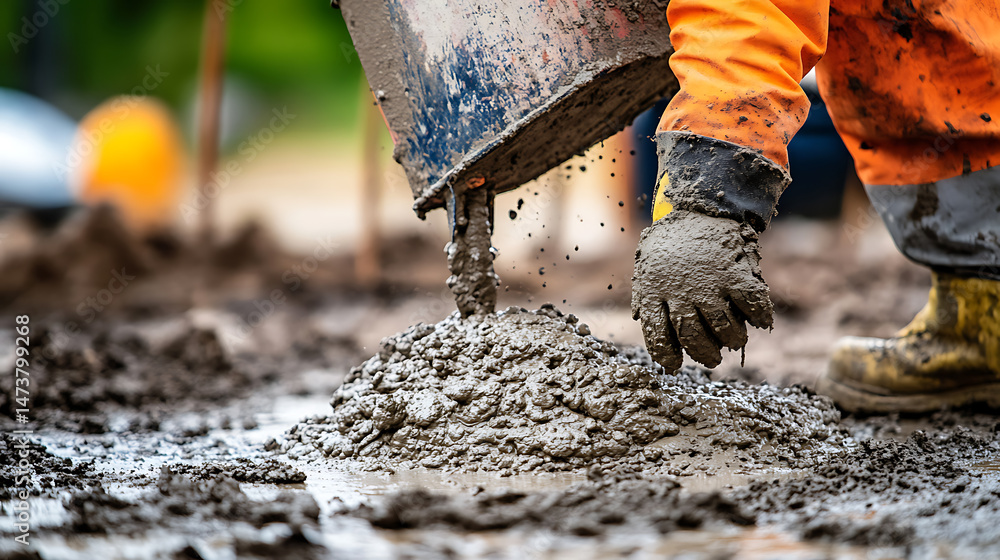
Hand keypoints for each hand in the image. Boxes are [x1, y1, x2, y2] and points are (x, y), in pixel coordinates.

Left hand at [631, 210, 772, 370]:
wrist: (700, 206)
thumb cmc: (673, 244)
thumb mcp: (649, 268)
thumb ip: (648, 298)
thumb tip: (646, 329)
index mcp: (654, 290)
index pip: (657, 336)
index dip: (667, 356)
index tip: (676, 365)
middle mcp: (679, 290)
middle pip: (693, 337)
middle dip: (705, 354)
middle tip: (712, 358)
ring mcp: (708, 282)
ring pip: (724, 328)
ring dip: (733, 339)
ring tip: (734, 338)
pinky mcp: (734, 272)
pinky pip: (752, 305)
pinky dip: (760, 317)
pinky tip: (760, 320)